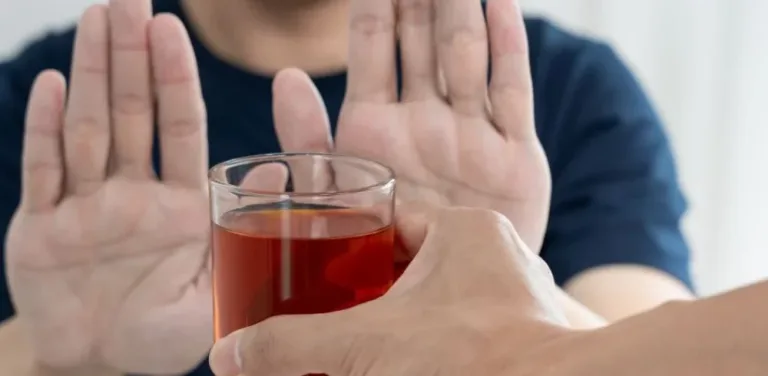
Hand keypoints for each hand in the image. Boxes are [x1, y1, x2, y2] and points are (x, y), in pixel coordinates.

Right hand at [5, 1, 210, 372]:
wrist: (104, 365)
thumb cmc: (166, 332)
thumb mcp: (219, 284)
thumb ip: (246, 226)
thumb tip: (284, 169)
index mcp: (178, 203)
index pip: (179, 127)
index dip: (175, 78)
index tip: (171, 29)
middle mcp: (132, 193)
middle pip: (131, 113)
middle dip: (130, 56)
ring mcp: (85, 205)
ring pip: (89, 129)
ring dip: (90, 74)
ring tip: (95, 19)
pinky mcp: (42, 226)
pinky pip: (44, 171)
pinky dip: (45, 130)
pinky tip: (51, 86)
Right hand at [208, 207, 571, 374]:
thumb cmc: (471, 359)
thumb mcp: (365, 344)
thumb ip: (291, 345)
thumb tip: (228, 355)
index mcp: (462, 230)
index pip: (388, 214)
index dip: (343, 234)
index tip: (310, 256)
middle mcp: (494, 257)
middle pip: (408, 261)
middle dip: (363, 285)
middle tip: (322, 305)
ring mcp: (512, 301)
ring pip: (436, 300)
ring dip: (394, 319)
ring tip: (353, 340)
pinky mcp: (519, 339)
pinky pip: (461, 329)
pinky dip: (424, 345)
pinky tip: (397, 364)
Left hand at [273, 0, 549, 251]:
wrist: (452, 303)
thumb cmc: (386, 256)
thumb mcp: (336, 196)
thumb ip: (310, 139)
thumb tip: (284, 76)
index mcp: (375, 126)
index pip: (371, 47)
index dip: (372, 4)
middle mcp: (424, 119)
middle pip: (420, 40)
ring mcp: (471, 131)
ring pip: (465, 54)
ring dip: (459, 8)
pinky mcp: (514, 153)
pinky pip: (511, 89)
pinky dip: (507, 46)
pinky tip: (499, 2)